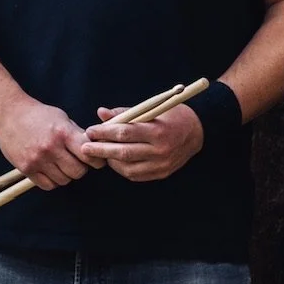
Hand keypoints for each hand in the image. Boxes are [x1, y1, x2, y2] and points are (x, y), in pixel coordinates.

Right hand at [0, 95, 96, 188]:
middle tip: (77, 162)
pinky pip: (48, 185)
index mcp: (62, 133)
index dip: (96, 160)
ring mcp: (37, 160)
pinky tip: (51, 170)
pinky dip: (53, 181)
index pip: (88, 155)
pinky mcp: (26, 168)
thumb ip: (77, 134)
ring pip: (64, 180)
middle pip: (78, 172)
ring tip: (61, 164)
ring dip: (66, 175)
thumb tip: (96, 148)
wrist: (8, 114)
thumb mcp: (62, 118)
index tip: (96, 160)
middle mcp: (50, 148)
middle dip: (82, 168)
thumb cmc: (38, 115)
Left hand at [80, 103, 204, 182]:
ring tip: (99, 153)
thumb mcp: (152, 108)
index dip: (104, 132)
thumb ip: (125, 112)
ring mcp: (161, 165)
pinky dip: (121, 168)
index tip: (91, 131)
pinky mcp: (161, 173)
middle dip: (100, 150)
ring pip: (127, 167)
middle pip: (123, 152)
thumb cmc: (172, 116)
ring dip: (110, 160)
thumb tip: (101, 113)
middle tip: (84, 147)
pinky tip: (115, 160)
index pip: (125, 133)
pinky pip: (135, 175)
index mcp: (157, 131)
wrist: (198, 132)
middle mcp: (160, 150)